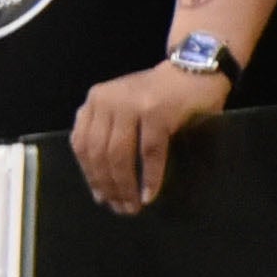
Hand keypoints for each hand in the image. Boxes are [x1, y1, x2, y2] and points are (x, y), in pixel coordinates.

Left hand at [71, 61, 233, 213]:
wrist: (195, 68)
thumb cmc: (160, 95)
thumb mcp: (123, 108)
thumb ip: (109, 133)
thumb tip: (101, 184)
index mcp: (96, 101)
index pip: (82, 144)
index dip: (90, 175)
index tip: (101, 197)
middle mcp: (108, 100)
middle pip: (100, 153)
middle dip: (109, 186)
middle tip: (121, 208)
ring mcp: (132, 104)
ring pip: (120, 155)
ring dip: (126, 186)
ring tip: (133, 206)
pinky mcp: (157, 111)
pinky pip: (149, 152)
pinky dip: (150, 177)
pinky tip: (150, 194)